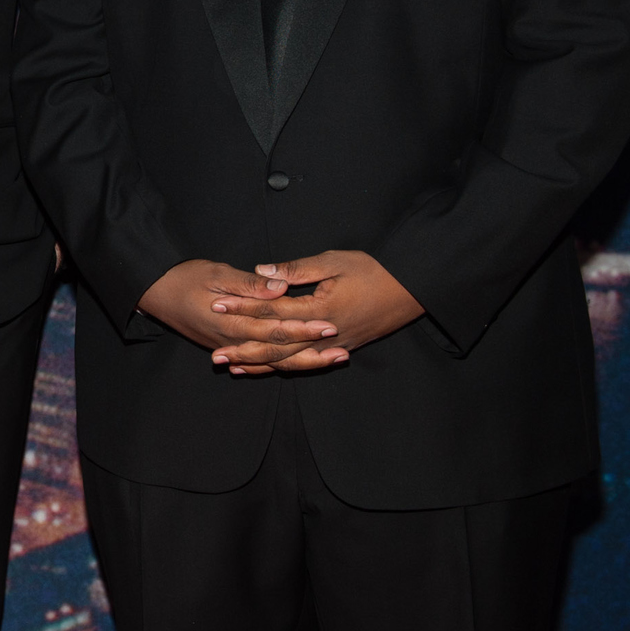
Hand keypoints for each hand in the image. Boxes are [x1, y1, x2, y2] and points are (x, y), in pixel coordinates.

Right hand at [137, 259, 344, 373]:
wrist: (154, 292)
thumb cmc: (183, 277)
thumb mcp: (215, 273)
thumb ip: (248, 283)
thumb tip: (280, 287)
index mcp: (231, 321)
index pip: (274, 328)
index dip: (303, 328)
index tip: (328, 325)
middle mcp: (232, 340)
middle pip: (278, 353)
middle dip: (312, 353)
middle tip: (342, 352)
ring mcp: (229, 346)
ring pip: (271, 362)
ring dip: (302, 362)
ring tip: (330, 360)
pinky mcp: (226, 346)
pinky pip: (257, 362)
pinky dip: (279, 366)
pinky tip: (297, 366)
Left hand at [211, 250, 423, 372]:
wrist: (414, 290)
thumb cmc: (375, 271)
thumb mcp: (335, 261)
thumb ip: (296, 270)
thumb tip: (263, 272)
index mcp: (321, 309)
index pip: (273, 310)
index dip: (244, 308)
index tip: (218, 305)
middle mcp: (325, 334)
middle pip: (277, 345)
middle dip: (245, 349)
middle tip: (215, 356)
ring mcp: (333, 346)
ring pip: (290, 361)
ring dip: (259, 364)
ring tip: (231, 366)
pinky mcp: (340, 349)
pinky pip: (306, 364)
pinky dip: (282, 367)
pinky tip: (264, 368)